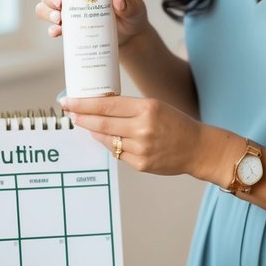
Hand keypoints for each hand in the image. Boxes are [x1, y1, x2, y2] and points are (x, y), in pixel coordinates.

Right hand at [34, 0, 149, 45]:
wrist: (130, 39)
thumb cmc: (130, 15)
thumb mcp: (134, 7)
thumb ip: (129, 2)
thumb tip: (117, 0)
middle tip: (60, 1)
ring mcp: (67, 10)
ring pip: (44, 6)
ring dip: (47, 11)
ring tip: (60, 19)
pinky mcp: (68, 28)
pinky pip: (52, 27)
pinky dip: (52, 29)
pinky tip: (56, 32)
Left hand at [60, 94, 203, 175]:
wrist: (197, 148)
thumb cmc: (175, 123)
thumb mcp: (155, 106)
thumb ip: (129, 107)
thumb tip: (98, 107)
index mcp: (147, 108)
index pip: (107, 104)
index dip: (84, 104)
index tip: (68, 101)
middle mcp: (143, 128)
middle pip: (102, 123)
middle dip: (81, 117)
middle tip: (69, 112)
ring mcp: (141, 148)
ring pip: (106, 139)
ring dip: (92, 132)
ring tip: (84, 124)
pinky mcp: (141, 164)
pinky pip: (116, 153)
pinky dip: (108, 144)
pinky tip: (104, 138)